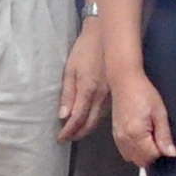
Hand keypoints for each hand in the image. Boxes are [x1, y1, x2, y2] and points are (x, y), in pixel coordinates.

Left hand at [56, 21, 110, 142]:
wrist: (106, 37)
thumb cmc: (85, 50)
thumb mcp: (70, 69)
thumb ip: (67, 93)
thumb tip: (63, 115)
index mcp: (88, 89)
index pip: (77, 118)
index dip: (68, 130)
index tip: (60, 138)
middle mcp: (102, 96)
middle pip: (90, 123)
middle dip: (78, 133)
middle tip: (68, 139)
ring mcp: (111, 95)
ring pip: (99, 118)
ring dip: (87, 128)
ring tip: (76, 132)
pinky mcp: (116, 92)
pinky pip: (105, 111)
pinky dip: (96, 119)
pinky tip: (90, 120)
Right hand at [111, 70, 175, 164]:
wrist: (125, 82)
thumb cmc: (143, 93)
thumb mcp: (160, 112)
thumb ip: (164, 135)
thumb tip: (171, 153)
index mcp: (136, 134)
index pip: (152, 156)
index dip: (162, 150)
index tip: (165, 137)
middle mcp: (124, 139)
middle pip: (142, 161)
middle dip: (153, 154)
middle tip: (158, 136)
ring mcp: (118, 139)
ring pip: (134, 159)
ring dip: (144, 153)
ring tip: (150, 135)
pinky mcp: (116, 136)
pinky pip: (126, 153)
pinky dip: (136, 150)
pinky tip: (142, 137)